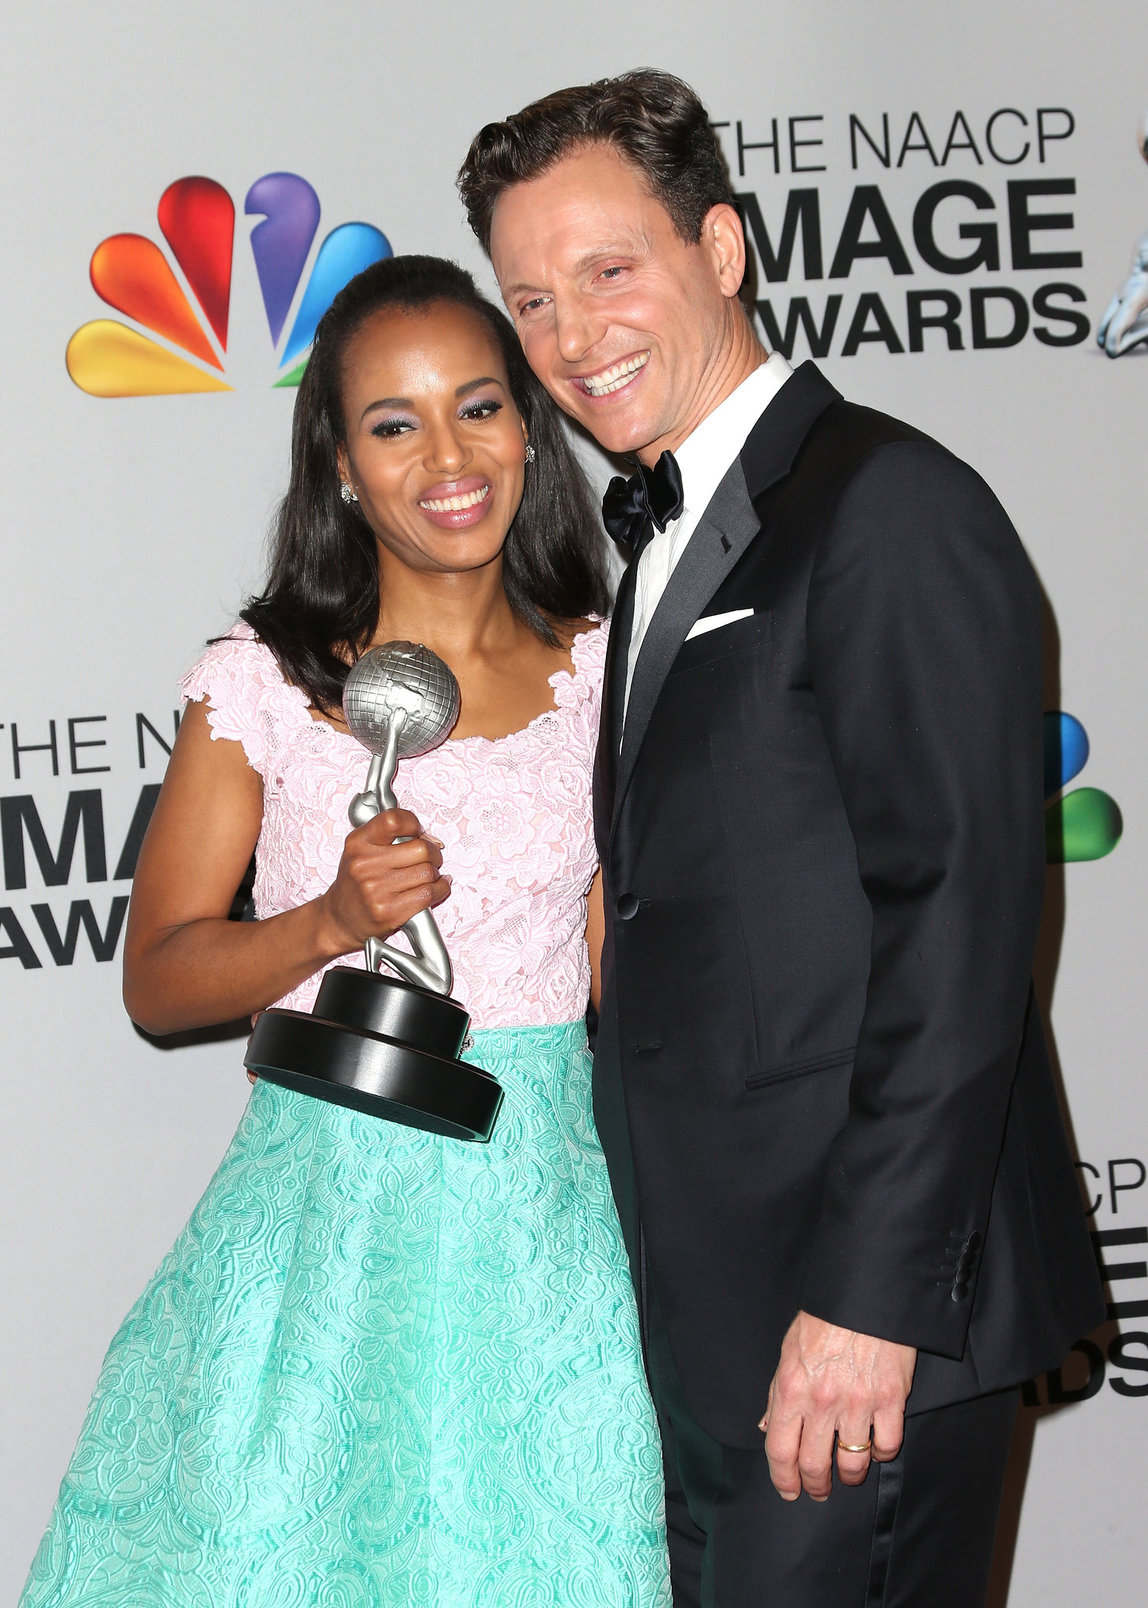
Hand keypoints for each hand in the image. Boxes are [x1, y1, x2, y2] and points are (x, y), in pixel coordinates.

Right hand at [318, 808, 449, 955]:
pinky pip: (429, 893)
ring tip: (428, 876)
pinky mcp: (389, 911)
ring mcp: (376, 889)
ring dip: (436, 874)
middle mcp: (364, 864)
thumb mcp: (360, 850)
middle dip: (434, 853)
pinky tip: (436, 888)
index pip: (393, 820)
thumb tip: (429, 838)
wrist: (340, 919)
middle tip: (431, 858)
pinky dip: (440, 889)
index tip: (418, 832)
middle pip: (421, 848)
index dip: (413, 824)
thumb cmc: (355, 884)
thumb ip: (389, 837)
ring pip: (428, 872)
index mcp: (358, 843)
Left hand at [760, 1311, 915, 1501]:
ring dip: (849, 1475)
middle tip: (819, 1490)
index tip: (788, 1489)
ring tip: (848, 1473)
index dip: (783, 1478)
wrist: (866, 1293)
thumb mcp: (789, 1350)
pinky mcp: (892, 1398)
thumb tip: (768, 1427)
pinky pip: (887, 1445)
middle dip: (815, 1485)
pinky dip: (881, 1453)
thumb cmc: (825, 1318)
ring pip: (852, 1462)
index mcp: (791, 1388)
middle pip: (815, 1465)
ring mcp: (859, 1402)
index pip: (780, 1449)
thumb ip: (777, 1392)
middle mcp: (823, 1401)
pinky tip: (876, 1447)